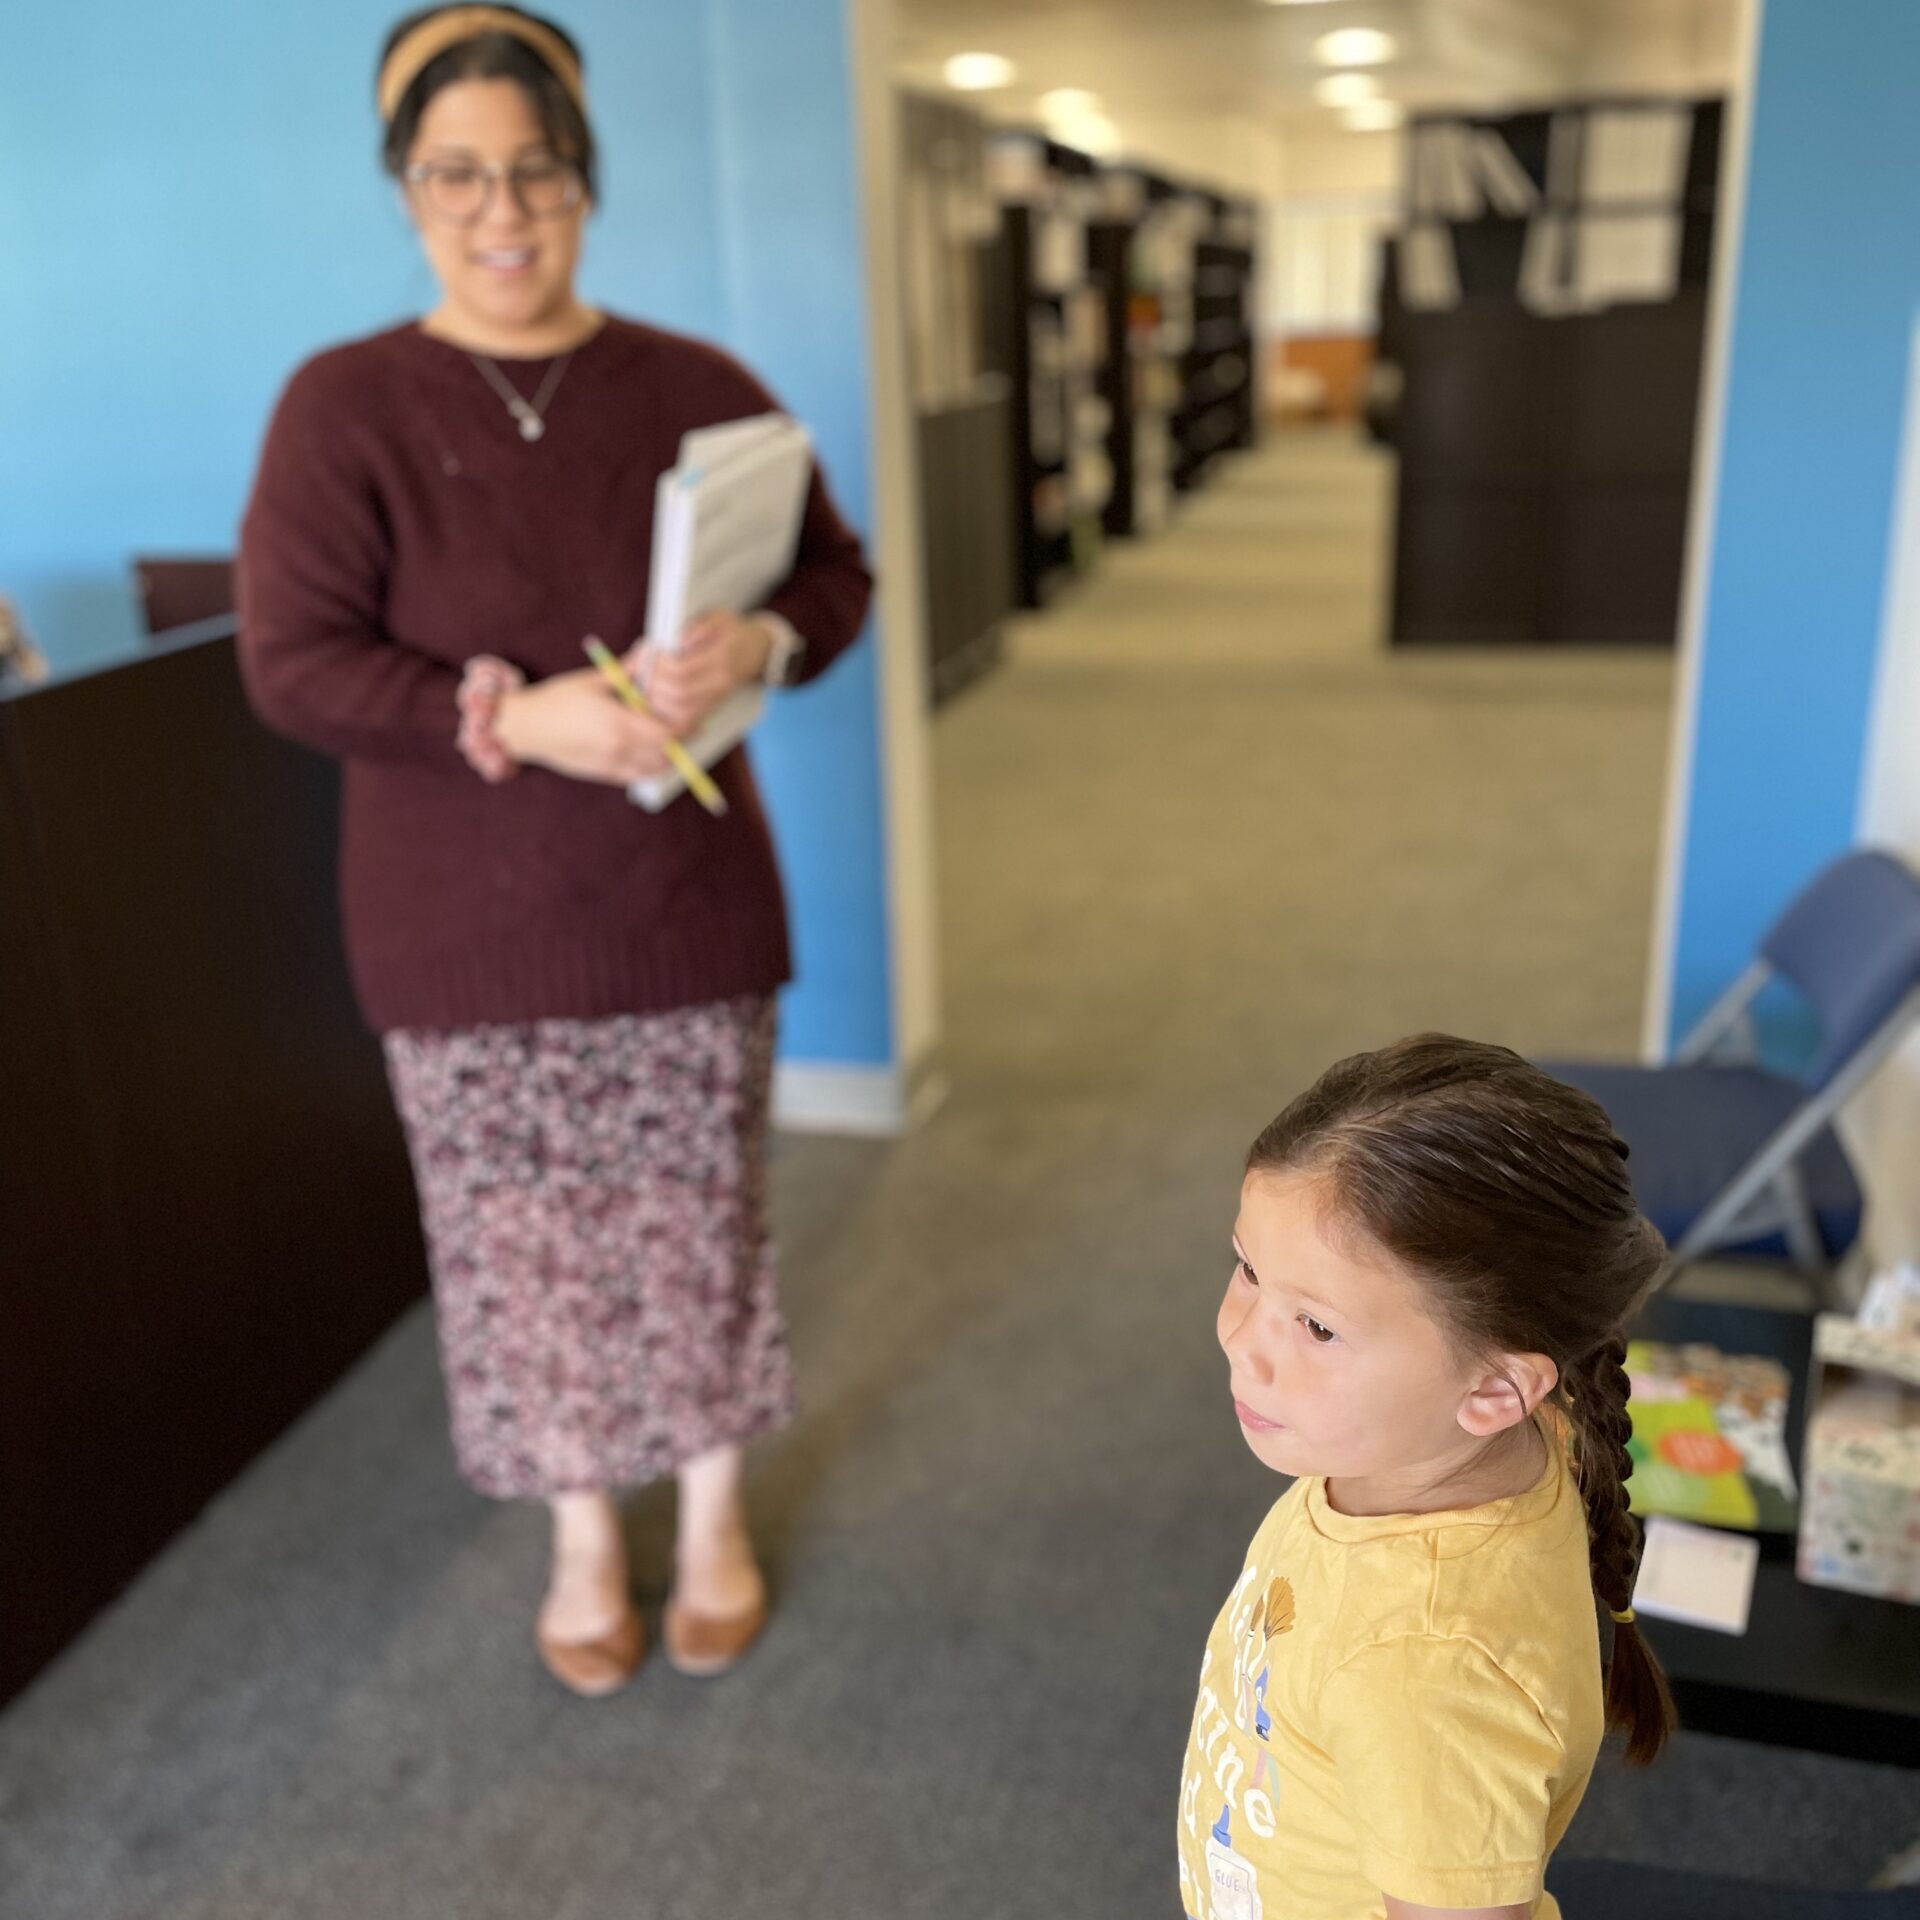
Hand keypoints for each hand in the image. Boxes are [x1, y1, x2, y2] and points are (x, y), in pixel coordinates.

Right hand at [493, 666, 677, 785]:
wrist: (527, 729)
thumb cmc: (556, 701)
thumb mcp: (593, 680)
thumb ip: (626, 670)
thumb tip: (649, 652)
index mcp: (617, 722)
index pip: (668, 731)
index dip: (685, 725)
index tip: (692, 714)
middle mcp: (618, 748)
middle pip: (667, 750)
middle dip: (682, 738)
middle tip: (690, 724)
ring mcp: (612, 764)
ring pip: (657, 767)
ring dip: (670, 754)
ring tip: (674, 737)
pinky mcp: (605, 774)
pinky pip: (640, 776)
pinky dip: (654, 767)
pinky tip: (656, 752)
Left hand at [630, 611, 772, 737]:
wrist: (757, 650)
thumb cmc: (732, 630)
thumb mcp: (718, 617)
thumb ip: (698, 627)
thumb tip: (675, 641)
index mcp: (721, 657)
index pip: (682, 669)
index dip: (659, 665)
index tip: (648, 653)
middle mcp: (720, 682)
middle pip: (679, 693)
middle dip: (655, 684)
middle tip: (643, 670)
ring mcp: (717, 696)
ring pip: (682, 711)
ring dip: (658, 700)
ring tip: (647, 683)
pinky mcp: (713, 705)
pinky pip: (688, 718)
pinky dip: (669, 713)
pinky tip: (658, 698)